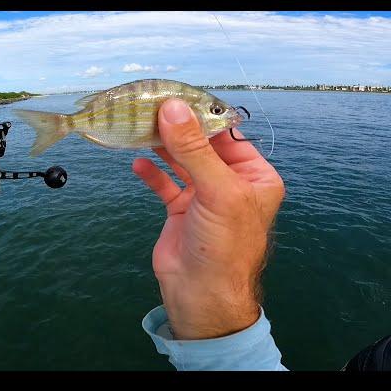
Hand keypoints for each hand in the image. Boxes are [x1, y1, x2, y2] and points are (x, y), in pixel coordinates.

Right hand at [133, 99, 284, 339]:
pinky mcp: (181, 210)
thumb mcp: (216, 191)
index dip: (201, 115)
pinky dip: (151, 173)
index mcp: (254, 175)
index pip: (227, 134)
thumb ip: (193, 149)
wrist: (201, 294)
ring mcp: (204, 196)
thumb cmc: (223, 244)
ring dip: (161, 147)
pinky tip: (137, 164)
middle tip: (149, 107)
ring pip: (181, 161)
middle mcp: (230, 182)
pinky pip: (165, 184)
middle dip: (177, 128)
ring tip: (138, 128)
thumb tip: (171, 108)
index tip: (173, 95)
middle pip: (201, 145)